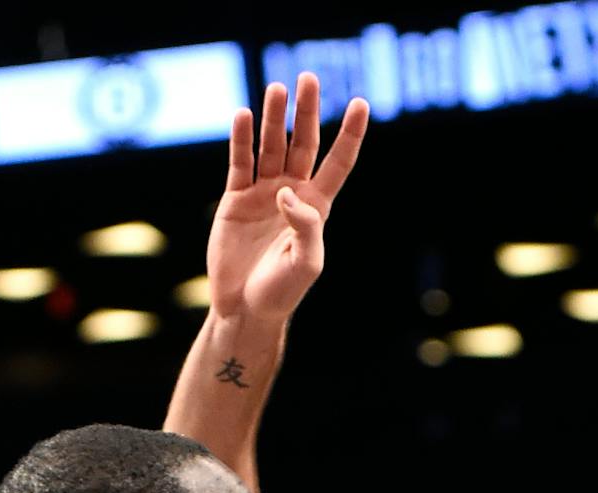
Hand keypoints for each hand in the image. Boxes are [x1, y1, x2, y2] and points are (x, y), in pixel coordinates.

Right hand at [211, 73, 368, 324]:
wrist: (245, 308)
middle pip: (303, 143)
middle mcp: (292, 193)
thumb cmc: (282, 292)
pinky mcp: (235, 198)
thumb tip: (287, 191)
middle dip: (306, 111)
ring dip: (273, 118)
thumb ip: (306, 227)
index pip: (338, 163)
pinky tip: (244, 115)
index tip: (361, 103)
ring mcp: (262, 192)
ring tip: (276, 89)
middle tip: (309, 78)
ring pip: (271, 146)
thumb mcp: (306, 264)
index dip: (350, 134)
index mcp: (317, 207)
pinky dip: (241, 139)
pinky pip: (240, 162)